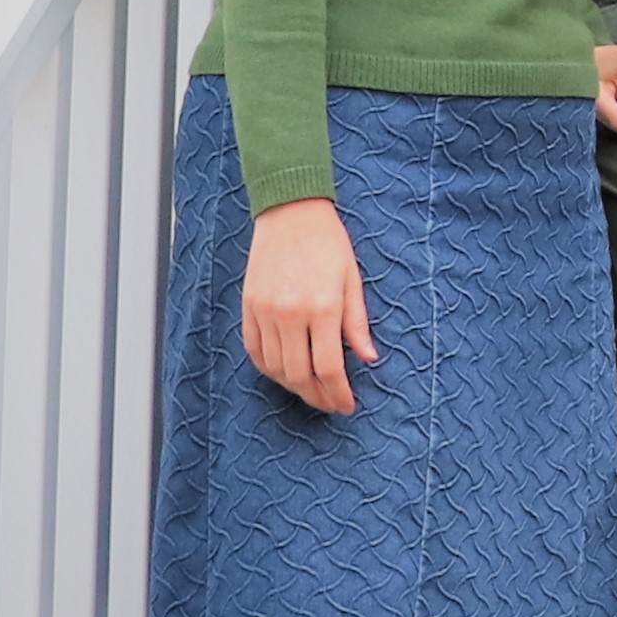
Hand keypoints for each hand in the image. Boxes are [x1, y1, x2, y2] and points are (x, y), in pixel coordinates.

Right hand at [240, 197, 375, 414]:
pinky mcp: (248, 306)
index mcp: (323, 307)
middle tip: (330, 403)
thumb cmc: (329, 243)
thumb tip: (368, 358)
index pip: (329, 367)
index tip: (347, 404)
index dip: (338, 392)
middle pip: (299, 374)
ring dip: (293, 386)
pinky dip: (268, 368)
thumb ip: (357, 323)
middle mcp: (290, 313)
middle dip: (316, 396)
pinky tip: (284, 372)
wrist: (291, 212)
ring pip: (274, 367)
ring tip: (310, 391)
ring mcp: (265, 311)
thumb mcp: (352, 280)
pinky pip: (254, 350)